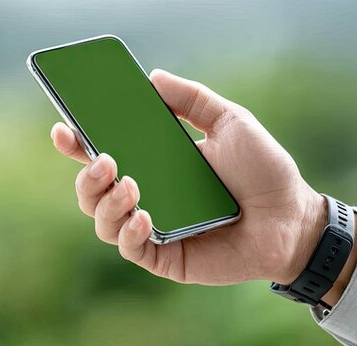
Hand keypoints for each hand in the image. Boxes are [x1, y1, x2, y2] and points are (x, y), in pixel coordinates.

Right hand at [51, 69, 335, 288]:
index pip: (101, 152)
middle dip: (86, 176)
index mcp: (153, 163)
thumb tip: (152, 77)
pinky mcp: (166, 258)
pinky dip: (129, 233)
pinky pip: (130, 249)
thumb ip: (193, 99)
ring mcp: (152, 229)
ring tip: (129, 186)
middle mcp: (145, 196)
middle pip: (91, 191)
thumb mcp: (231, 122)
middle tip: (105, 159)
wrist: (293, 217)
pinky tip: (144, 217)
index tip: (63, 129)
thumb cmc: (264, 171)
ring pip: (102, 222)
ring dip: (105, 203)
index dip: (75, 143)